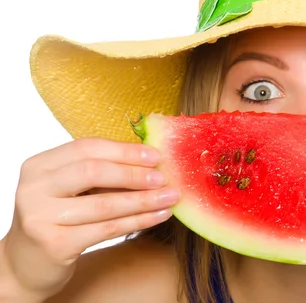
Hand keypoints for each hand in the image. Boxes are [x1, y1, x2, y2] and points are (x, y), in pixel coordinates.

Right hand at [2, 138, 179, 299]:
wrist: (26, 265)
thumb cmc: (57, 219)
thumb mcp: (71, 190)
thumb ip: (101, 173)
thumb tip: (152, 161)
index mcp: (38, 166)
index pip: (87, 148)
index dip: (124, 151)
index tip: (156, 155)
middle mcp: (34, 188)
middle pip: (93, 172)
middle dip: (134, 174)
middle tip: (164, 177)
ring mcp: (40, 217)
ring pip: (104, 204)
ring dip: (144, 200)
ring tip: (171, 197)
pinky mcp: (54, 244)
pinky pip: (106, 229)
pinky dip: (138, 221)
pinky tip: (159, 216)